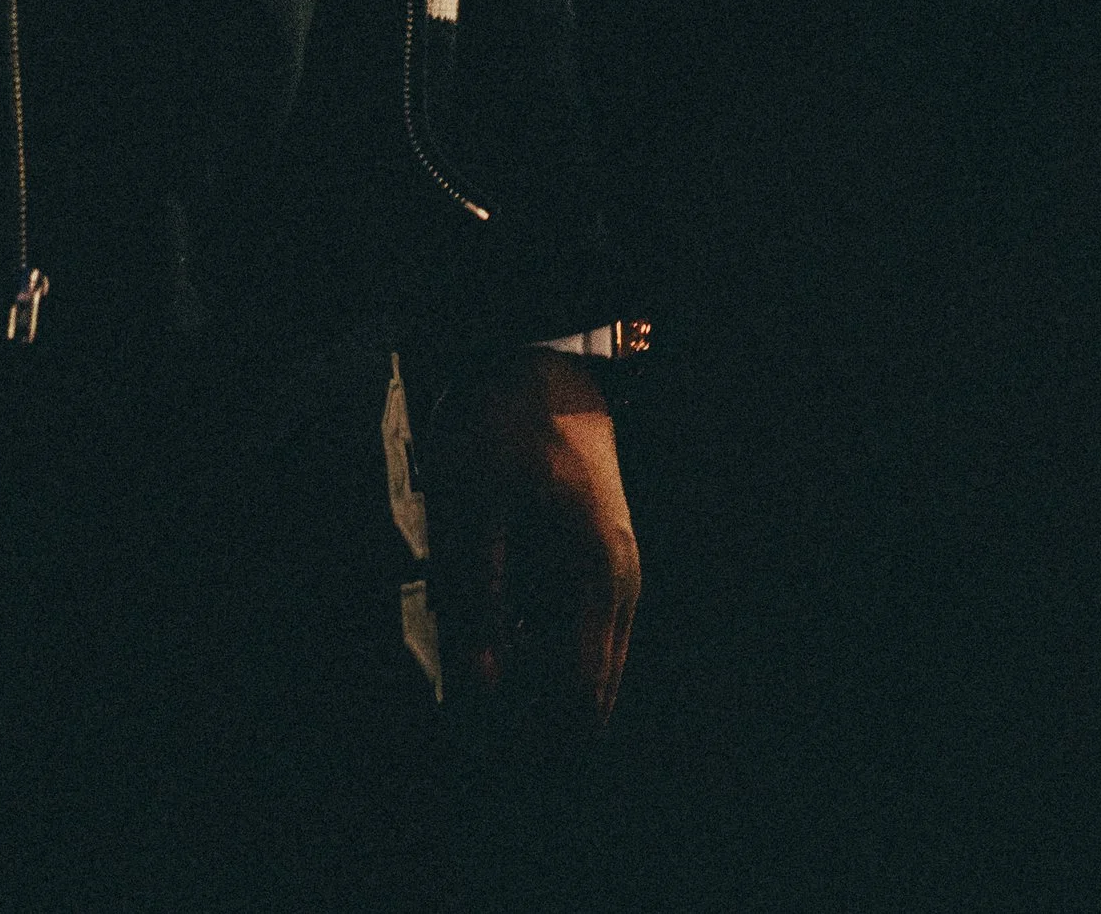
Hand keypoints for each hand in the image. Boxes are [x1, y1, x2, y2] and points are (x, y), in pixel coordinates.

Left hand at [427, 350, 639, 740]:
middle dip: (538, 707)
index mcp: (597, 573)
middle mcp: (620, 583)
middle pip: (592, 682)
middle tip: (480, 703)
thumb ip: (483, 593)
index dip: (537, 722)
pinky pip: (578, 627)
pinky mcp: (600, 563)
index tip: (490, 731)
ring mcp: (617, 573)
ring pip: (587, 659)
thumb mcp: (479, 504)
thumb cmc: (509, 428)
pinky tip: (501, 626)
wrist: (547, 370)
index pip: (584, 686)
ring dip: (537, 671)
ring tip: (482, 657)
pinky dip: (542, 640)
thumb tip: (482, 680)